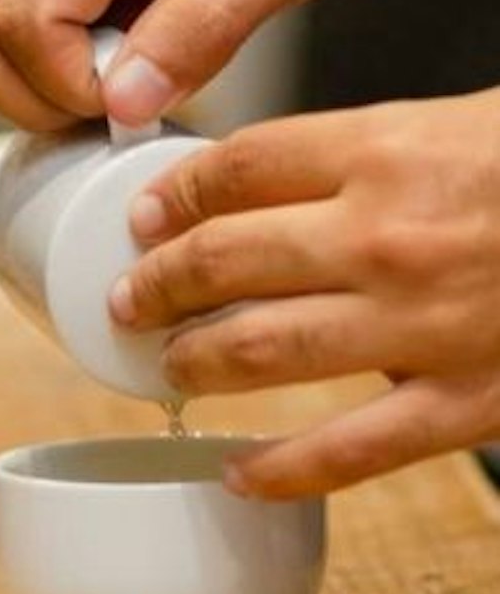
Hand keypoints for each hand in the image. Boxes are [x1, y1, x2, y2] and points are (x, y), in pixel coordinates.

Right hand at [0, 0, 412, 131]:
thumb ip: (201, 30)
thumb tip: (124, 103)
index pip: (24, 24)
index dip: (68, 88)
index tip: (136, 101)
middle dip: (24, 94)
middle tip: (110, 103)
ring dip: (24, 73)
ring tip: (115, 66)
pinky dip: (38, 48)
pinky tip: (113, 39)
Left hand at [108, 89, 499, 496]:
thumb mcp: (474, 121)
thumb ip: (378, 152)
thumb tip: (270, 184)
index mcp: (395, 149)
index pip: (239, 169)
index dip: (173, 195)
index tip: (144, 215)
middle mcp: (391, 235)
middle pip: (225, 258)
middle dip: (158, 282)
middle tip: (128, 300)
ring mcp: (427, 323)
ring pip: (263, 349)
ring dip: (195, 360)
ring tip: (166, 363)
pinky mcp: (470, 400)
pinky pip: (351, 450)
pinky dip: (282, 468)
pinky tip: (237, 472)